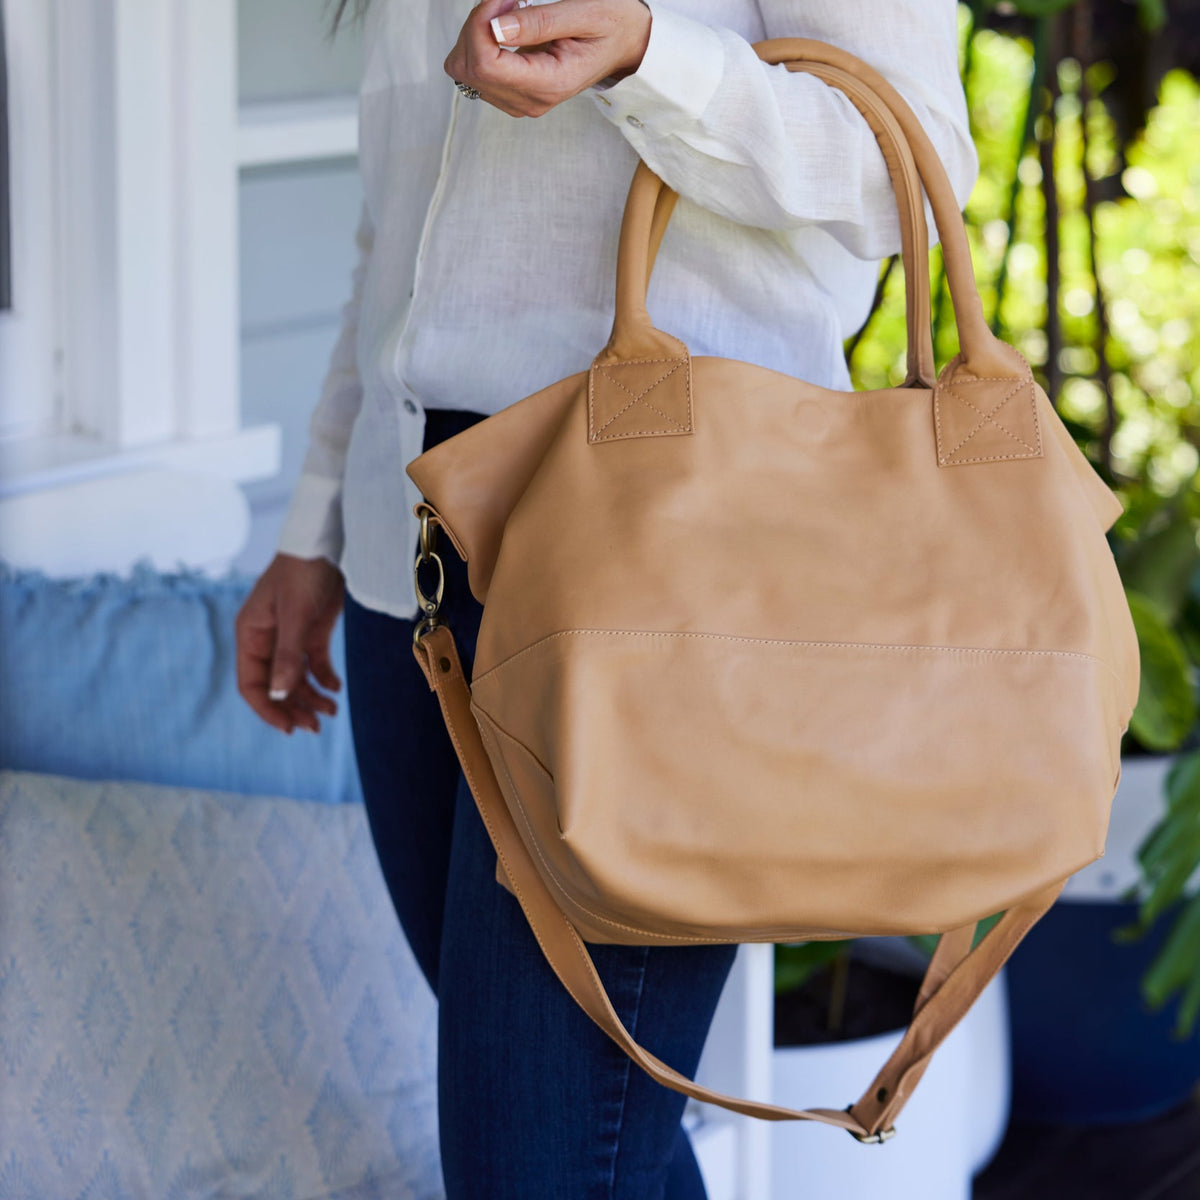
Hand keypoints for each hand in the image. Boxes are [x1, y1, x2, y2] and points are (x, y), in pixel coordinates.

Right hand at [235, 553, 344, 734]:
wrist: (325, 543)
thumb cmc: (302, 574)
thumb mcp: (295, 615)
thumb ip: (288, 655)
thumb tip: (280, 695)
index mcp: (251, 636)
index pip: (252, 684)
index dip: (268, 709)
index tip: (288, 729)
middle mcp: (267, 641)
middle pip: (276, 686)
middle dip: (293, 708)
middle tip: (315, 727)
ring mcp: (290, 637)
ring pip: (295, 679)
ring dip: (311, 697)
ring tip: (332, 712)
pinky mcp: (312, 632)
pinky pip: (314, 664)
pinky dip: (324, 679)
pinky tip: (335, 689)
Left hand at [444, 0, 651, 117]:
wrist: (624, 46)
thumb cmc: (611, 25)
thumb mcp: (584, 12)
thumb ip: (540, 22)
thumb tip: (495, 27)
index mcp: (548, 84)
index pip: (486, 66)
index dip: (480, 26)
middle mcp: (529, 101)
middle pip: (468, 69)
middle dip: (476, 27)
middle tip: (506, 1)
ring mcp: (519, 100)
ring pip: (464, 70)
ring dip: (476, 33)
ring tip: (508, 12)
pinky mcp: (512, 92)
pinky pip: (474, 70)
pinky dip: (479, 43)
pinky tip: (504, 28)